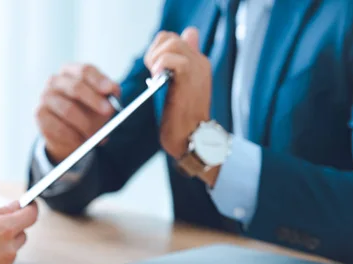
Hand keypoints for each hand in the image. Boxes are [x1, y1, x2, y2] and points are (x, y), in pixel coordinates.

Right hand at [36, 63, 120, 162]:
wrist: (66, 134)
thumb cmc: (87, 112)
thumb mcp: (101, 102)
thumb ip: (109, 95)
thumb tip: (114, 93)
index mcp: (72, 71)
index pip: (85, 71)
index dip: (99, 80)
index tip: (110, 90)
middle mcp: (55, 80)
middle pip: (75, 87)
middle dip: (94, 100)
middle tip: (108, 111)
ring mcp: (45, 96)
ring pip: (68, 109)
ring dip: (85, 124)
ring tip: (95, 135)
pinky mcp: (39, 114)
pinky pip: (59, 126)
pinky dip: (73, 136)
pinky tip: (81, 141)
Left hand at [144, 27, 211, 157]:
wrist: (192, 138)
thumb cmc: (183, 121)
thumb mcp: (179, 90)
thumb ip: (178, 69)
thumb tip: (181, 50)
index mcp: (198, 64)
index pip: (179, 36)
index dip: (161, 48)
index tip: (156, 69)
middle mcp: (200, 62)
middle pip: (171, 37)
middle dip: (154, 52)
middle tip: (152, 74)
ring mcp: (196, 68)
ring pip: (172, 43)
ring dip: (156, 58)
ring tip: (155, 76)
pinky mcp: (189, 76)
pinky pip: (173, 57)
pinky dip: (161, 64)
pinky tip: (157, 78)